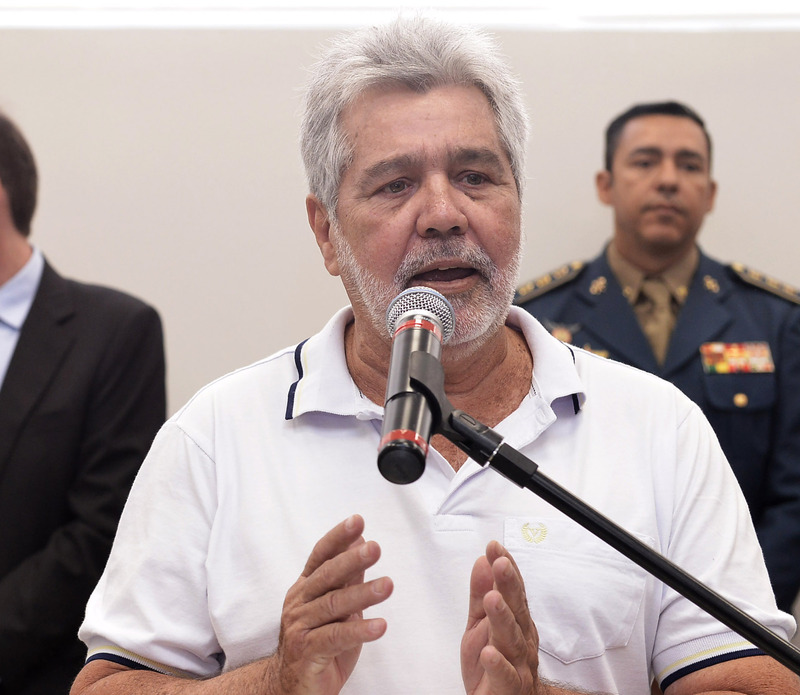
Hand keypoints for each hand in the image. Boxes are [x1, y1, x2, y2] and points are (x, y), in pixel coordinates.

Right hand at [269, 514, 392, 694]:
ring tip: (387, 585)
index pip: (321, 556)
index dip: (339, 538)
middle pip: (327, 576)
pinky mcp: (307, 652)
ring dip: (363, 594)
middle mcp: (299, 603)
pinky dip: (359, 631)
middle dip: (352, 560)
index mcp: (305, 587)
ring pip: (333, 605)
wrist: (292, 686)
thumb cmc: (317, 641)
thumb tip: (362, 543)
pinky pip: (336, 638)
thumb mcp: (336, 606)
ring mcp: (300, 627)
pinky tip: (380, 626)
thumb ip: (347, 577)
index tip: (357, 521)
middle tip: (375, 549)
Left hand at [461, 541, 542, 694]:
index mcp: (516, 621)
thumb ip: (481, 593)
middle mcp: (521, 640)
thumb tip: (482, 561)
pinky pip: (505, 676)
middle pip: (516, 609)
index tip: (495, 547)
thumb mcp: (481, 624)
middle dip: (508, 585)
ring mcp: (518, 664)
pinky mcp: (509, 688)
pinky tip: (489, 652)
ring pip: (512, 639)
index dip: (505, 568)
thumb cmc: (496, 664)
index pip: (512, 590)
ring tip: (492, 599)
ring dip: (502, 618)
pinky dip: (498, 664)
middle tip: (500, 563)